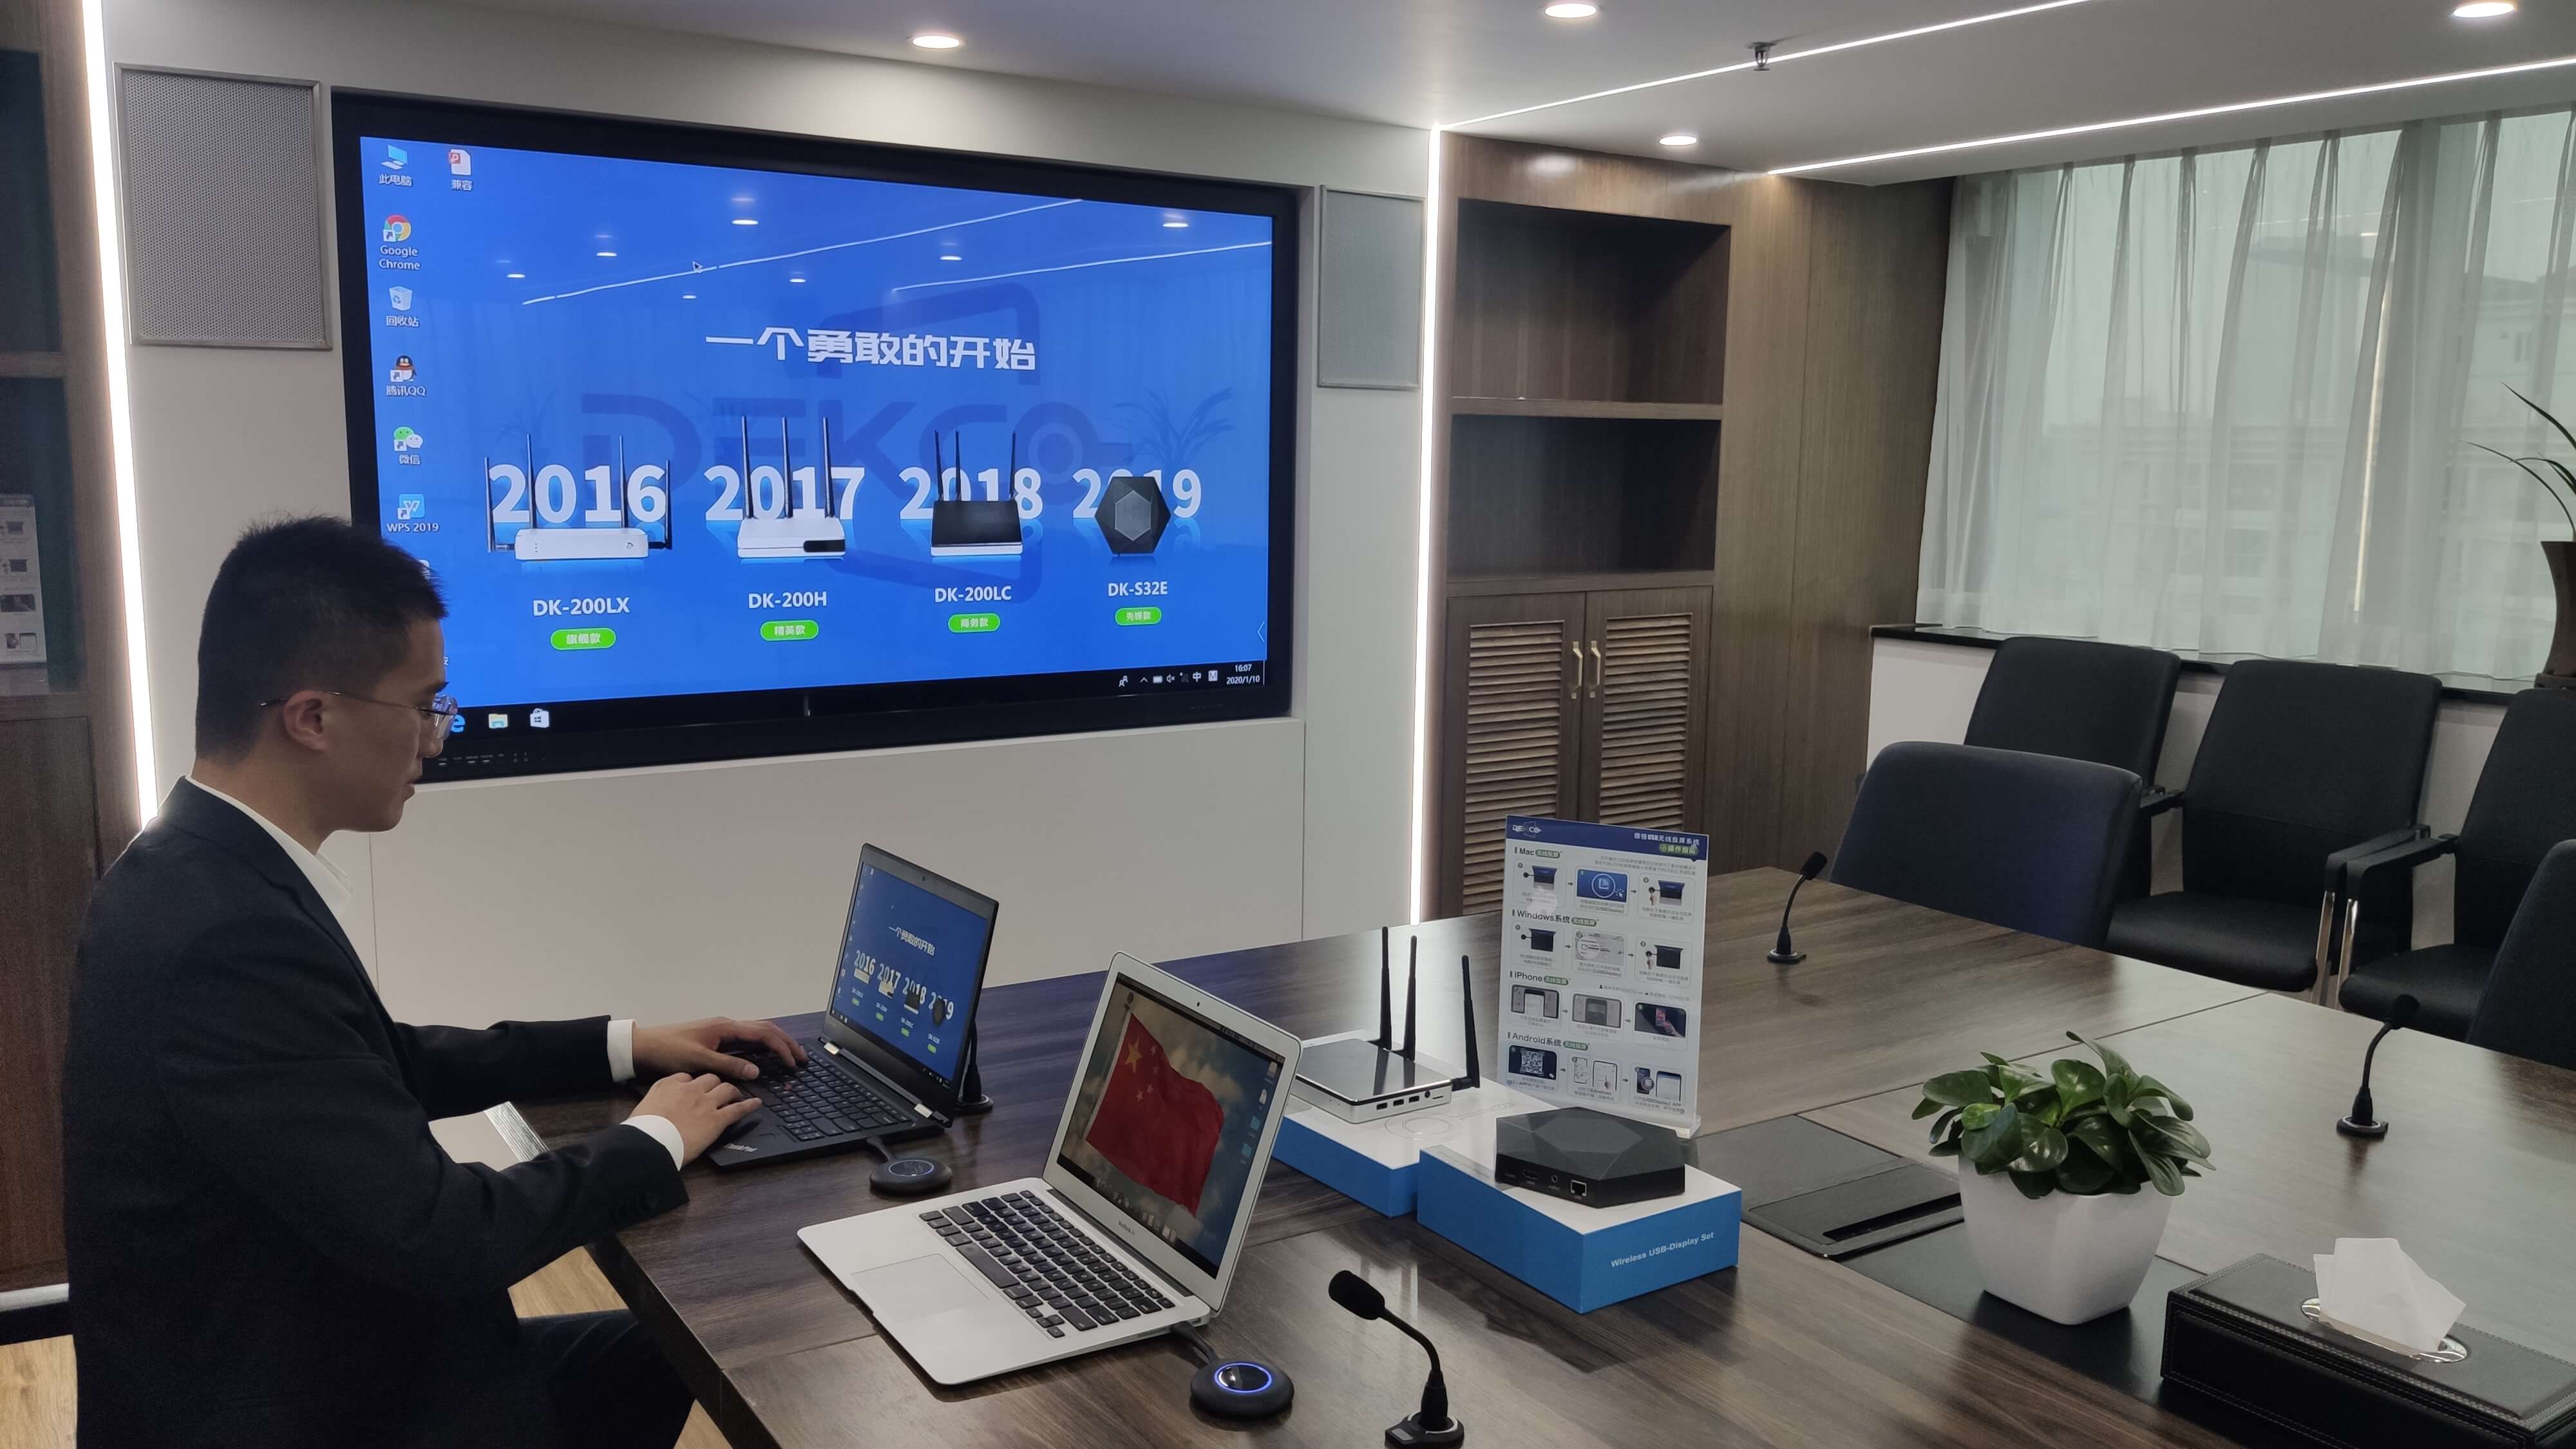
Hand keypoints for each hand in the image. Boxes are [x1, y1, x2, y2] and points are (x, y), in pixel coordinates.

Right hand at [632, 1072, 762, 1162]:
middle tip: (717, 1092)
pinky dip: (749, 1105)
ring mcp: (706, 1102)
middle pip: (709, 1078)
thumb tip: (656, 1108)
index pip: (686, 1077)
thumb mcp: (644, 1107)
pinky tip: (756, 1103)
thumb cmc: (642, 1129)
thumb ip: (655, 1102)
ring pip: (726, 1088)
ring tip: (736, 1095)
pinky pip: (738, 1109)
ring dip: (732, 1091)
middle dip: (714, 1084)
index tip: (694, 1089)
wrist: (650, 1142)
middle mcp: (690, 1089)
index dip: (693, 1083)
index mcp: (669, 1084)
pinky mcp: (717, 1119)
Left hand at [633, 1017, 806, 1082]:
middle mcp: (727, 1025)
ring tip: (790, 1056)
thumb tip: (757, 1071)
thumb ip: (729, 1066)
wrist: (645, 1046)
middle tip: (802, 1058)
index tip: (793, 1063)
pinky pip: (746, 1039)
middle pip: (765, 1029)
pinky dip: (762, 1045)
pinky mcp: (716, 1038)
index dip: (781, 1047)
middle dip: (786, 1042)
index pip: (763, 1034)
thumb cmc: (670, 1052)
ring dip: (775, 1043)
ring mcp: (722, 1031)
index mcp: (726, 1027)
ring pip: (757, 1032)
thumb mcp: (699, 1061)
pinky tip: (765, 1056)